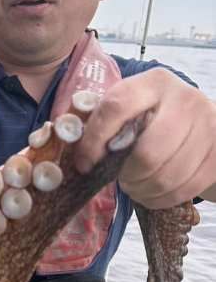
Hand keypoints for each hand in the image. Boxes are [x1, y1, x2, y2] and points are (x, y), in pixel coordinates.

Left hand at [74, 67, 215, 207]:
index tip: (85, 163)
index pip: (117, 107)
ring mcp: (208, 127)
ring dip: (142, 190)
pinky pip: (182, 190)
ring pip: (165, 177)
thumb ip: (106, 121)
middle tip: (121, 177)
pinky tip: (153, 191)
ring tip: (135, 184)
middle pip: (147, 153)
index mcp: (154, 83)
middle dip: (126, 175)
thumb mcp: (132, 107)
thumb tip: (78, 154)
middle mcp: (186, 100)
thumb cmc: (155, 117)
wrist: (206, 125)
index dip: (94, 141)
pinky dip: (161, 198)